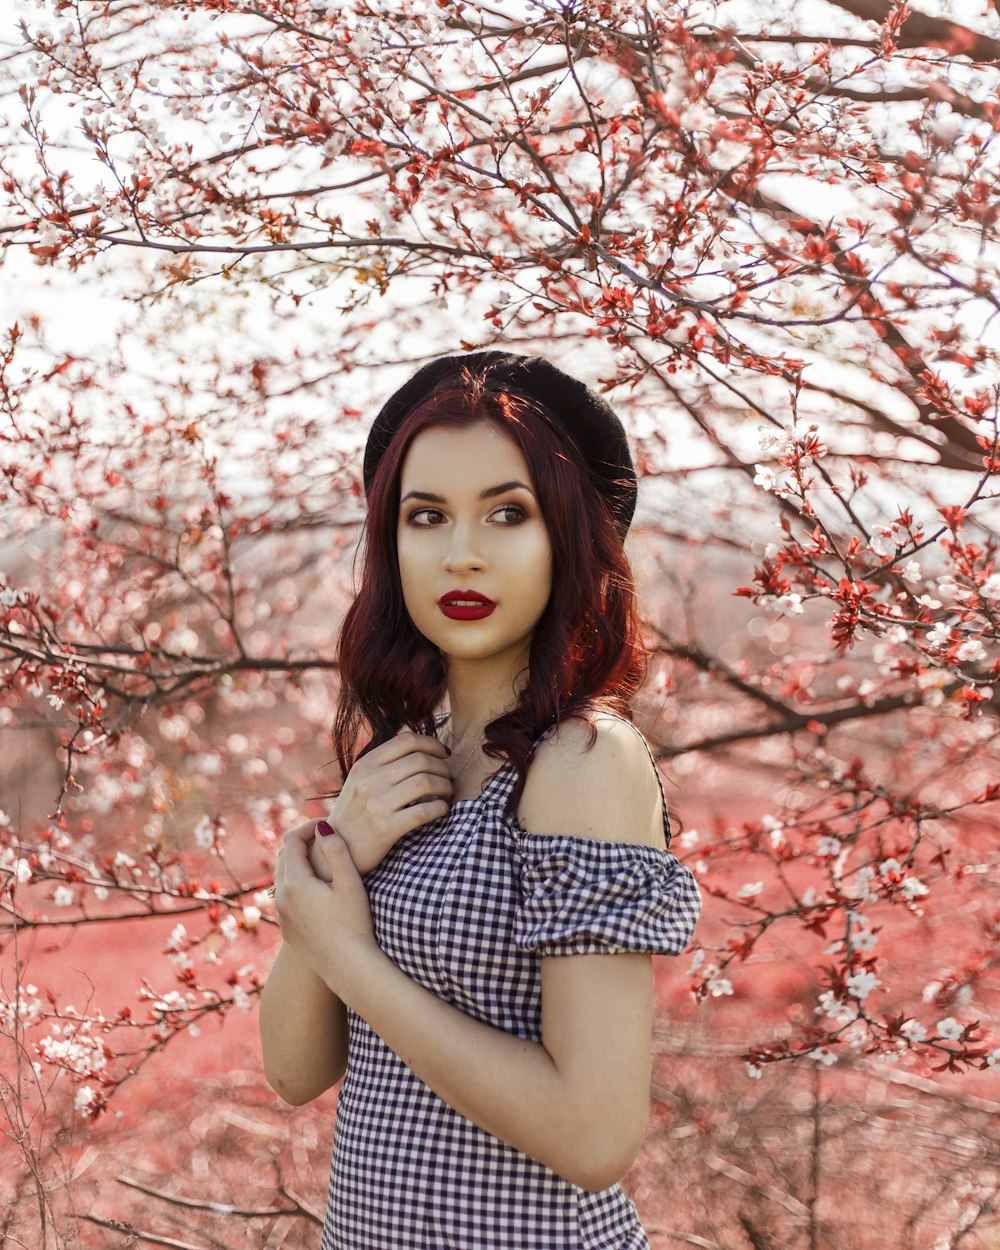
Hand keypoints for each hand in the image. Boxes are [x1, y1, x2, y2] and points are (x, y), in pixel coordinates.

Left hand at [272, 821, 377, 997]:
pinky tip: (318, 889)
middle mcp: (281, 897)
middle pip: (284, 856)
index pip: (293, 840)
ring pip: (282, 877)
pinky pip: (285, 897)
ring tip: (323, 861)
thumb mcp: (350, 882)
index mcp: (295, 882)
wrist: (348, 967)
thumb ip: (336, 851)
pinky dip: (297, 884)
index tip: (328, 824)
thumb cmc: (354, 923)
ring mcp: (282, 915)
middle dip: (302, 842)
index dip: (309, 827)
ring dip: (299, 863)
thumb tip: (323, 828)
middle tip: (326, 838)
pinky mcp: (287, 929)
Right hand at [325, 731, 452, 873]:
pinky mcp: (385, 828)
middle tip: (448, 777)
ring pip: (425, 783)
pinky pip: (424, 812)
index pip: (407, 740)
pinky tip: (442, 809)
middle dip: (443, 767)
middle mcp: (369, 780)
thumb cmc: (355, 813)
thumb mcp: (359, 780)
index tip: (444, 754)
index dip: (433, 744)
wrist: (335, 850)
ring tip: (447, 792)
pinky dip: (440, 808)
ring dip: (445, 786)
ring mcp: (376, 804)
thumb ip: (383, 761)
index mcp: (365, 764)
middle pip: (420, 760)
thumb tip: (412, 735)